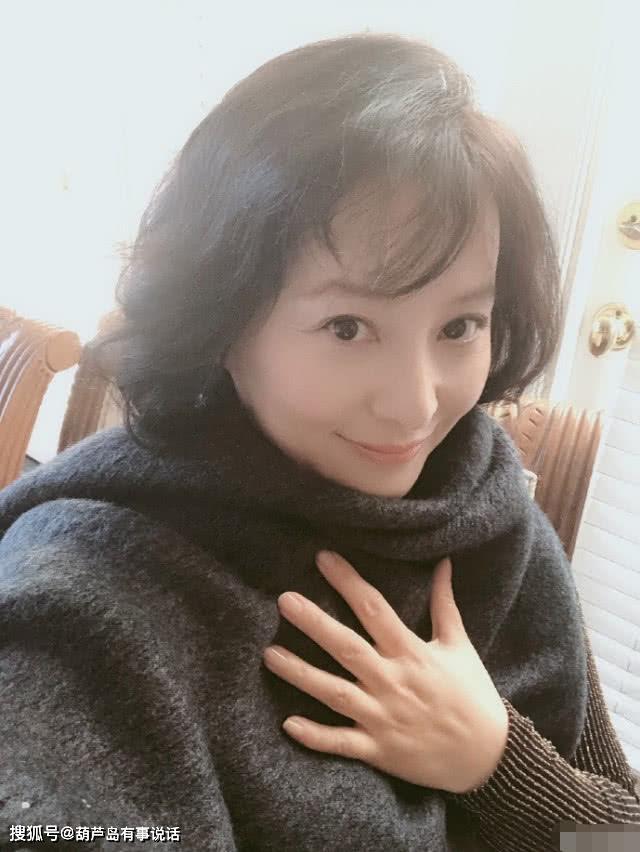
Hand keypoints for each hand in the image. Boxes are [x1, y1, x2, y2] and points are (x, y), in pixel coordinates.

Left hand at [262, 550, 508, 793]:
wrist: (489, 757)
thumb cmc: (472, 695)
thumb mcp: (460, 645)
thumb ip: (445, 604)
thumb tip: (442, 562)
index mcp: (412, 653)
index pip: (374, 609)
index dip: (348, 582)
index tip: (323, 558)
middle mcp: (393, 682)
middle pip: (347, 648)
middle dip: (315, 624)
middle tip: (284, 601)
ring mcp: (383, 718)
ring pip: (335, 693)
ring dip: (301, 675)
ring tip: (268, 655)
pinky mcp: (379, 750)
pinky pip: (342, 743)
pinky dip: (316, 736)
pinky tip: (287, 724)